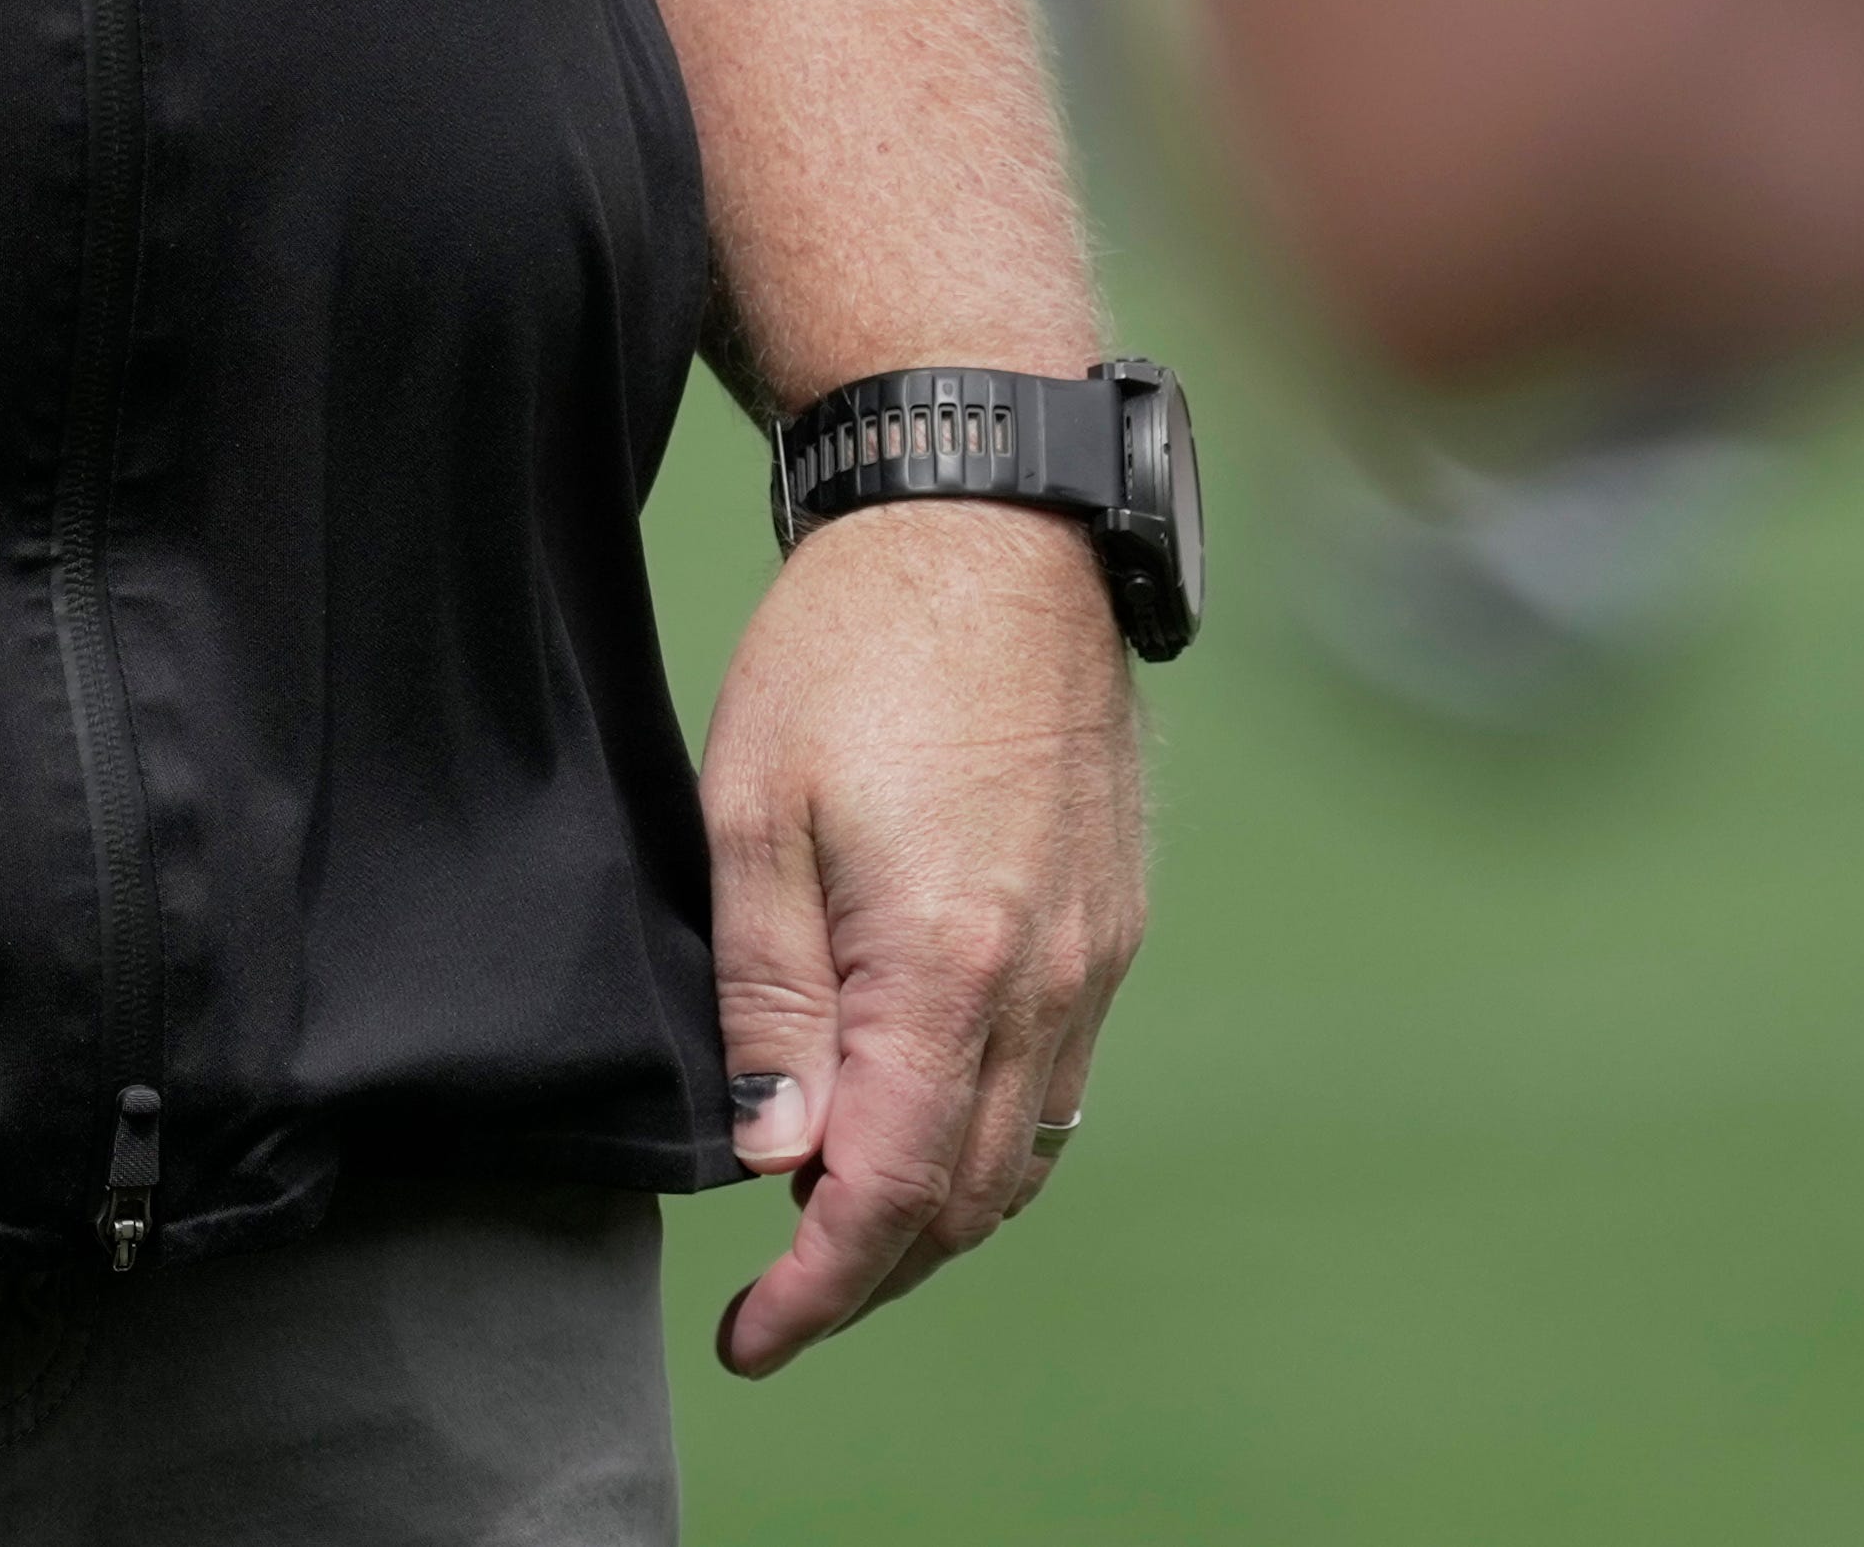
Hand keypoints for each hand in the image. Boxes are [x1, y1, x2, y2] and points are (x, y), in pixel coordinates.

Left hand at [702, 497, 1147, 1376]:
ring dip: (934, 1215)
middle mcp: (1045, 986)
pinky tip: (922, 1126)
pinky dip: (989, 1140)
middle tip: (779, 1301)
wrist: (989, 525)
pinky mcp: (1112, 921)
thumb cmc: (850, 650)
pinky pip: (1059, 1084)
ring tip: (837, 1233)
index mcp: (945, 968)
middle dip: (871, 1272)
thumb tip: (776, 1154)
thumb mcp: (751, 813)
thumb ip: (767, 999)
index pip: (884, 1194)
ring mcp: (1095, 958)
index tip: (751, 1338)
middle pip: (963, 1199)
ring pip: (1021, 1154)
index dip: (814, 1288)